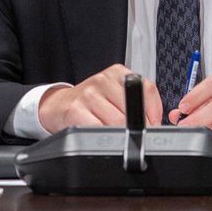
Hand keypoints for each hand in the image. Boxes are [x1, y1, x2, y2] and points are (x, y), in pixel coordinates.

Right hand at [39, 64, 163, 132]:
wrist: (58, 105)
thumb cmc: (90, 102)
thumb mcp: (114, 94)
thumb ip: (135, 101)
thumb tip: (153, 122)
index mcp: (117, 73)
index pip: (147, 89)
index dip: (153, 112)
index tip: (151, 123)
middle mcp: (103, 80)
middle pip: (133, 111)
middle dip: (137, 128)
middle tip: (132, 134)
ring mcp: (88, 94)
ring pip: (117, 122)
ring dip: (120, 134)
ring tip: (113, 133)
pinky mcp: (76, 110)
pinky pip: (98, 129)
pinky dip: (104, 137)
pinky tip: (100, 135)